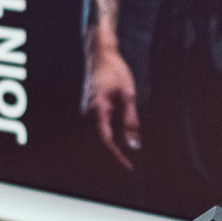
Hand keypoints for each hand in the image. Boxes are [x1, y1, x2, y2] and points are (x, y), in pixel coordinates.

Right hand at [81, 43, 140, 168]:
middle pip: (100, 141)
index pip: (106, 140)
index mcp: (97, 109)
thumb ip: (130, 120)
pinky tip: (121, 139)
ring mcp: (87, 111)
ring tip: (127, 155)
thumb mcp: (128, 95)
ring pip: (99, 135)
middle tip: (130, 165)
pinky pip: (98, 127)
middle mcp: (88, 112)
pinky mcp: (90, 109)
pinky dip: (109, 135)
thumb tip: (134, 142)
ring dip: (112, 146)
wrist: (100, 54)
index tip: (128, 166)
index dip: (117, 156)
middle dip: (115, 155)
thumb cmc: (114, 70)